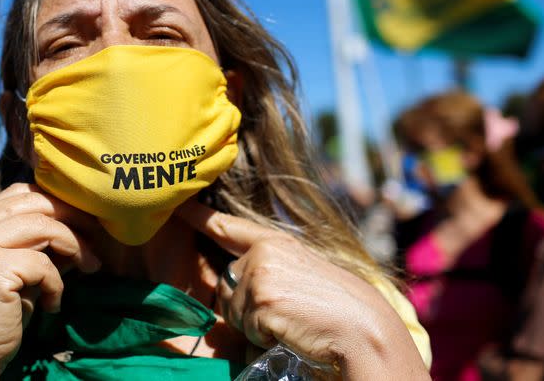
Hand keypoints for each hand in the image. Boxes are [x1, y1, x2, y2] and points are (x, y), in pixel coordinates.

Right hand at [0, 183, 101, 378]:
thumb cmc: (2, 313)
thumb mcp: (24, 269)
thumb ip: (44, 243)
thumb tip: (83, 225)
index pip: (23, 193)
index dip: (59, 204)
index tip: (85, 224)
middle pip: (37, 204)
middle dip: (74, 221)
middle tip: (94, 247)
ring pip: (44, 227)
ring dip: (74, 248)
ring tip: (87, 269)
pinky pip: (43, 264)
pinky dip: (57, 284)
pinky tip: (53, 303)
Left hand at [175, 200, 428, 379]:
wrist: (364, 327)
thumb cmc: (339, 306)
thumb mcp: (301, 271)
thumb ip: (268, 267)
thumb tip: (233, 282)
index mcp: (276, 241)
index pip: (229, 227)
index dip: (200, 216)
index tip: (179, 206)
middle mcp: (264, 252)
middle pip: (228, 285)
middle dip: (247, 305)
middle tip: (287, 310)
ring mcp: (260, 274)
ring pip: (233, 309)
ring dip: (254, 323)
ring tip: (291, 320)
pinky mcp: (261, 300)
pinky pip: (245, 328)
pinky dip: (263, 337)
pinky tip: (291, 330)